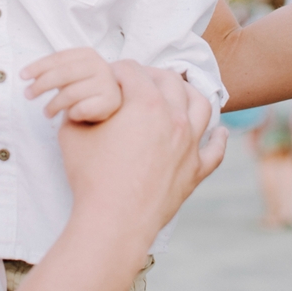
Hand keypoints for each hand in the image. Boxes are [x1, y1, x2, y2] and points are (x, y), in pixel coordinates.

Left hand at [23, 48, 122, 122]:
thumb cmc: (85, 85)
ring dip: (53, 105)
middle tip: (28, 95)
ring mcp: (107, 83)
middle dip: (41, 85)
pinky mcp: (110, 102)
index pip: (59, 58)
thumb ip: (52, 70)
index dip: (38, 66)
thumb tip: (27, 75)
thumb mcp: (70, 73)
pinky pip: (82, 109)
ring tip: (47, 112)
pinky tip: (71, 115)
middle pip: (63, 74)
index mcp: (87, 54)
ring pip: (70, 94)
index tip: (23, 76)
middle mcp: (99, 65)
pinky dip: (72, 114)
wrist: (112, 99)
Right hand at [60, 62, 226, 235]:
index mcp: (145, 102)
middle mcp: (174, 117)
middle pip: (170, 80)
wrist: (114, 221)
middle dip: (151, 74)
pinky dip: (218, 138)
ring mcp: (190, 144)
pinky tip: (219, 132)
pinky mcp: (195, 170)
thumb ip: (79, 107)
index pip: (132, 69)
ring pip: (201, 105)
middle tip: (137, 81)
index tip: (107, 76)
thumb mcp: (72, 131)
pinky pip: (215, 150)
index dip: (116, 69)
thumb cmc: (91, 176)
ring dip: (189, 92)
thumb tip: (82, 100)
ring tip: (179, 92)